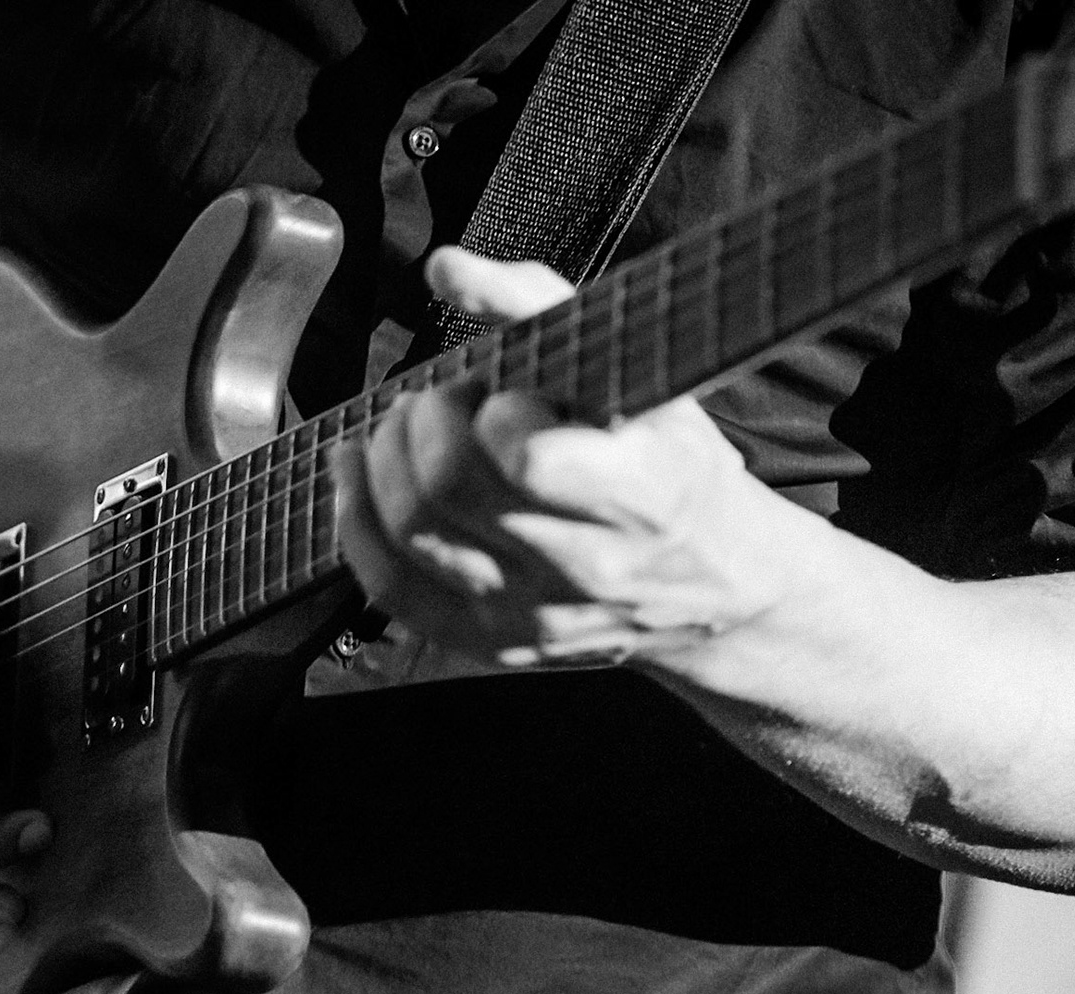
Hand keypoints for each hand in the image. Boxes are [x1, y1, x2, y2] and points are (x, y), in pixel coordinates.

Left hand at [335, 247, 797, 667]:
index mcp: (639, 496)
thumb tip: (446, 268)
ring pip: (409, 537)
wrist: (717, 588)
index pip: (524, 458)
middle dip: (424, 422)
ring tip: (409, 428)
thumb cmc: (674, 464)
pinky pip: (392, 591)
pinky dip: (357, 523)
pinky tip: (359, 474)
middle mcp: (584, 568)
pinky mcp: (493, 643)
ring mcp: (533, 615)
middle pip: (447, 491)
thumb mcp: (642, 374)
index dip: (495, 410)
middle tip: (443, 399)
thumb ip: (542, 306)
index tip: (507, 391)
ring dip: (384, 461)